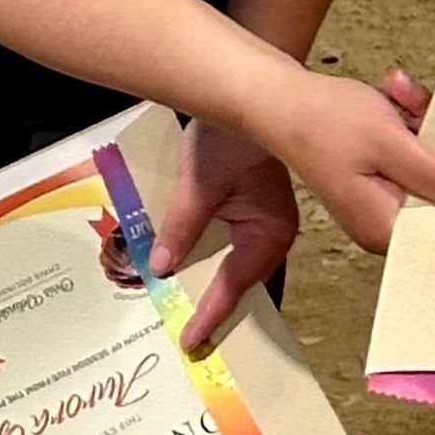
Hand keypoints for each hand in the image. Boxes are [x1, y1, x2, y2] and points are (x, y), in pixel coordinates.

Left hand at [149, 120, 298, 350]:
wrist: (245, 93)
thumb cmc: (230, 135)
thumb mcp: (200, 182)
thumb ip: (181, 228)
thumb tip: (160, 270)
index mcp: (272, 229)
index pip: (235, 283)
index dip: (210, 313)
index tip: (189, 341)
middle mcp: (274, 234)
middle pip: (240, 283)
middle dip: (211, 308)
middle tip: (183, 340)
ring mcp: (263, 225)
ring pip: (234, 269)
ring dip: (208, 287)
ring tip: (180, 314)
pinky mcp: (251, 214)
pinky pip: (230, 250)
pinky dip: (208, 264)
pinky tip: (185, 275)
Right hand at [267, 67, 434, 256]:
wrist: (280, 98)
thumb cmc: (326, 122)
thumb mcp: (389, 143)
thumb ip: (432, 174)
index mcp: (383, 225)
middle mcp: (381, 218)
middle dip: (434, 136)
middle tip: (420, 102)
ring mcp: (376, 193)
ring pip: (422, 159)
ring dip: (417, 118)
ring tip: (397, 88)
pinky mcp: (372, 170)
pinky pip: (404, 148)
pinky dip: (402, 118)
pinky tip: (391, 91)